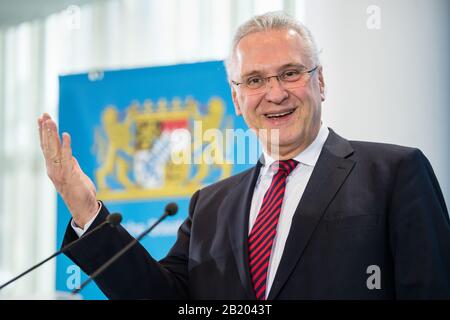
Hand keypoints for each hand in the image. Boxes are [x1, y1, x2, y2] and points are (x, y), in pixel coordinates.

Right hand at [38, 113, 98, 227]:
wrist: (84, 208)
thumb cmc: (80, 191)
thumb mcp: (74, 172)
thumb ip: (69, 160)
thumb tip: (66, 149)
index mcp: (54, 167)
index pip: (47, 146)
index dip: (43, 132)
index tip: (42, 118)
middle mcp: (53, 169)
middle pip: (47, 146)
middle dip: (45, 130)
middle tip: (43, 115)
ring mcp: (59, 172)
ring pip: (53, 150)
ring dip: (51, 135)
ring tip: (49, 121)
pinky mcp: (68, 175)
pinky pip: (66, 158)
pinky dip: (66, 146)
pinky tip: (66, 135)